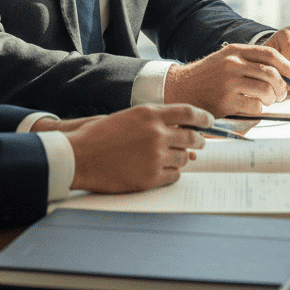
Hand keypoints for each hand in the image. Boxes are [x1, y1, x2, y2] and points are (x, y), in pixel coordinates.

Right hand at [55, 104, 212, 193]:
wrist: (80, 156)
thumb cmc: (101, 136)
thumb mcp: (130, 118)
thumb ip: (155, 122)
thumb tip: (181, 131)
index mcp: (150, 114)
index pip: (188, 112)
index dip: (203, 117)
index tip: (209, 121)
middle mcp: (157, 133)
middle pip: (191, 137)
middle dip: (198, 141)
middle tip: (199, 143)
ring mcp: (155, 156)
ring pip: (184, 158)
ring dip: (183, 158)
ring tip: (176, 158)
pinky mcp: (151, 177)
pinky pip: (174, 176)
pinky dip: (173, 173)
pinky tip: (164, 171)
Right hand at [163, 44, 289, 116]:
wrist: (181, 88)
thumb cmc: (208, 76)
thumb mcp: (226, 58)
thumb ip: (249, 61)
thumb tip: (281, 72)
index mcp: (235, 50)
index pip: (270, 54)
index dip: (287, 66)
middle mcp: (232, 63)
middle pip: (271, 73)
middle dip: (282, 86)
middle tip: (281, 94)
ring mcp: (229, 82)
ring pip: (265, 90)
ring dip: (271, 99)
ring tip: (267, 102)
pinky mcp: (225, 101)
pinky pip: (255, 107)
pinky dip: (259, 110)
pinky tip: (253, 108)